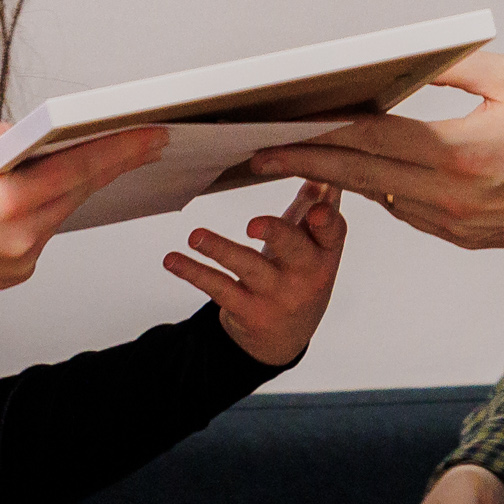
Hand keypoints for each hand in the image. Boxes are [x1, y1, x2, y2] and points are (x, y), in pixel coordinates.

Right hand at [0, 123, 169, 302]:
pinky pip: (41, 232)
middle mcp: (20, 241)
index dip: (120, 150)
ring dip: (71, 185)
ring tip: (92, 154)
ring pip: (60, 212)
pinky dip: (42, 209)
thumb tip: (34, 134)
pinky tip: (39, 191)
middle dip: (110, 164)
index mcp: (4, 206)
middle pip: (77, 192)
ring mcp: (19, 262)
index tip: (152, 135)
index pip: (77, 170)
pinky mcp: (15, 273)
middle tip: (146, 140)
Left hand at [161, 180, 343, 367]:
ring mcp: (276, 296)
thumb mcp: (315, 246)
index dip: (326, 219)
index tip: (315, 208)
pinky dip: (192, 272)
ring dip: (220, 250)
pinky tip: (171, 260)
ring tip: (195, 236)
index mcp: (325, 253)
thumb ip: (318, 205)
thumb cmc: (299, 275)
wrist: (284, 338)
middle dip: (276, 235)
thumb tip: (323, 165)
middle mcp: (305, 276)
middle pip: (294, 251)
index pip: (332, 232)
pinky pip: (218, 288)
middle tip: (253, 224)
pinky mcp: (247, 311)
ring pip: (248, 268)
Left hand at [249, 51, 503, 251]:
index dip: (317, 134)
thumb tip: (405, 66)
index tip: (277, 130)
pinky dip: (381, 192)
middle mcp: (451, 196)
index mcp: (460, 152)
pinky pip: (407, 213)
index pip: (369, 140)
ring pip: (380, 198)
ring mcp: (455, 224)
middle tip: (260, 155)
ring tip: (303, 160)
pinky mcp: (463, 237)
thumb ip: (453, 70)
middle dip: (306, 165)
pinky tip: (362, 175)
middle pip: (359, 178)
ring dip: (340, 181)